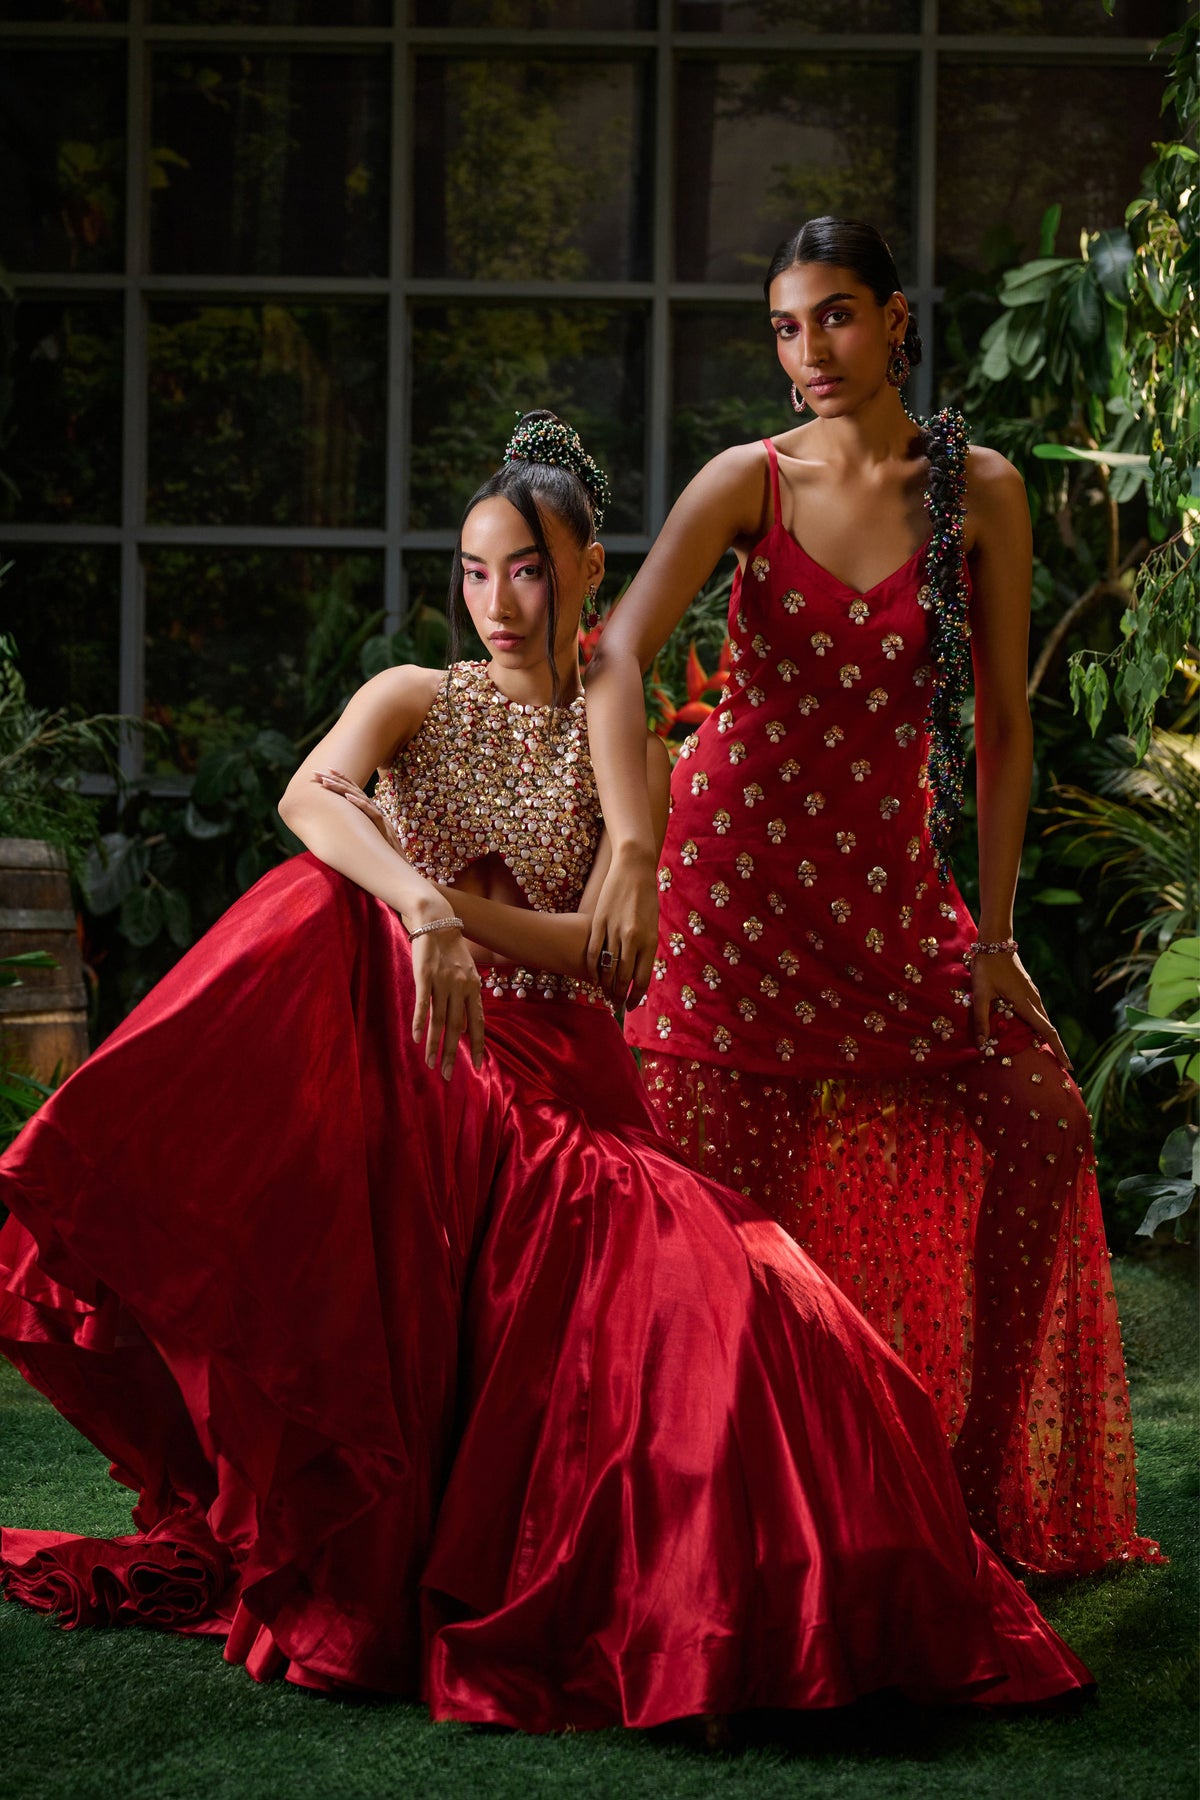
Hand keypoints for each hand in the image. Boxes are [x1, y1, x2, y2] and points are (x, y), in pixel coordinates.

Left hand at [313, 768, 402, 854]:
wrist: (400, 871)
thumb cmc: (382, 858)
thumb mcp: (367, 841)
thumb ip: (357, 831)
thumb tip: (338, 828)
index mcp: (371, 814)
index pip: (354, 793)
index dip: (341, 781)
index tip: (325, 773)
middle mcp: (375, 813)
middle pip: (354, 792)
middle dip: (335, 780)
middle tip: (316, 772)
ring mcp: (380, 820)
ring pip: (360, 799)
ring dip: (343, 788)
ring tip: (326, 781)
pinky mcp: (384, 828)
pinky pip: (371, 813)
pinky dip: (360, 804)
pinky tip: (348, 797)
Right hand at [410, 926, 485, 1079]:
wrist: (436, 920)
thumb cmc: (450, 948)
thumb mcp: (466, 970)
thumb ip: (467, 994)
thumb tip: (467, 1019)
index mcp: (473, 987)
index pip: (478, 1022)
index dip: (477, 1045)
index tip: (477, 1066)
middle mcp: (460, 987)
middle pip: (458, 1027)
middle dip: (454, 1054)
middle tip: (448, 1075)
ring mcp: (443, 982)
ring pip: (439, 1021)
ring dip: (434, 1045)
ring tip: (430, 1064)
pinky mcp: (424, 976)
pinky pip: (422, 1004)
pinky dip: (418, 1022)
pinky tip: (415, 1039)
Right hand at [586, 848, 659, 1009]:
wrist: (634, 868)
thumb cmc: (647, 897)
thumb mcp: (653, 925)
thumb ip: (646, 948)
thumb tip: (637, 971)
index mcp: (650, 940)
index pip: (641, 979)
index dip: (635, 997)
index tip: (631, 1006)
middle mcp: (632, 938)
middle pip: (622, 978)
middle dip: (618, 996)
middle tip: (615, 1005)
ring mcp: (613, 930)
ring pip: (606, 968)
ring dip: (604, 985)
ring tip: (604, 994)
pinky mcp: (598, 922)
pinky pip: (592, 952)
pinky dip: (591, 969)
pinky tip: (592, 977)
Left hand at [971, 951, 1069, 1069]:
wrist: (995, 942)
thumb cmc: (987, 967)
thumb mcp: (981, 994)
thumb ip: (981, 1019)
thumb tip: (982, 1044)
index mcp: (1026, 1004)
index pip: (1047, 1031)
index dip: (1058, 1050)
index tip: (1068, 1066)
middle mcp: (1034, 1000)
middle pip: (1047, 1028)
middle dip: (1053, 1047)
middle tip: (1057, 1066)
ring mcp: (1032, 993)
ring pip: (1042, 1018)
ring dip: (1045, 1035)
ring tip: (1045, 1052)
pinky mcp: (1027, 988)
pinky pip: (1036, 1011)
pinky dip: (1037, 1024)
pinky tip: (1030, 1029)